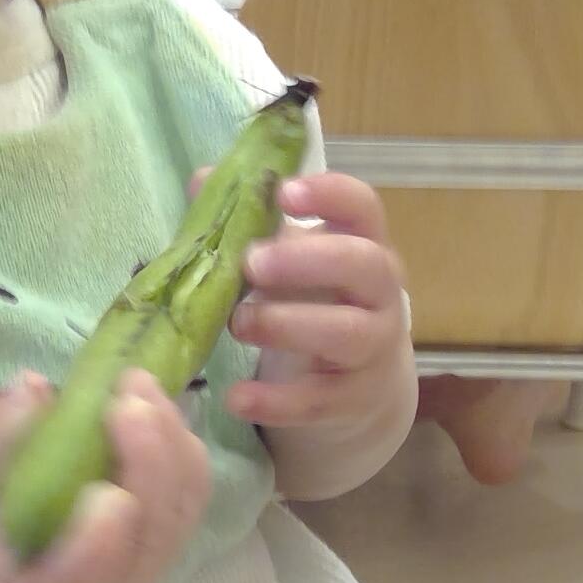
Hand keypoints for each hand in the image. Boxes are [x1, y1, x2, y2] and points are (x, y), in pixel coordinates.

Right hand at [0, 371, 210, 582]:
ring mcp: (139, 581)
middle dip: (150, 459)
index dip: (101, 542)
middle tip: (128, 389)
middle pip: (151, 538)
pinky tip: (154, 408)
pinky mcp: (158, 554)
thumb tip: (31, 385)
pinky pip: (188, 501)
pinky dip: (181, 451)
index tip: (105, 489)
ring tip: (141, 384)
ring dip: (172, 443)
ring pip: (180, 513)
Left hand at [221, 172, 413, 435]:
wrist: (357, 379)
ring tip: (239, 324)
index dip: (329, 194)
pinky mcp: (356, 397)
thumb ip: (248, 219)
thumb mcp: (289, 255)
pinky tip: (237, 397)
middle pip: (363, 265)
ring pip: (347, 333)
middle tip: (251, 264)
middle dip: (306, 261)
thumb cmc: (314, 298)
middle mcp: (380, 290)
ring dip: (289, 325)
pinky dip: (278, 400)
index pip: (362, 206)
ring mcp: (374, 345)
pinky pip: (321, 400)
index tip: (284, 192)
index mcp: (362, 241)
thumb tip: (202, 181)